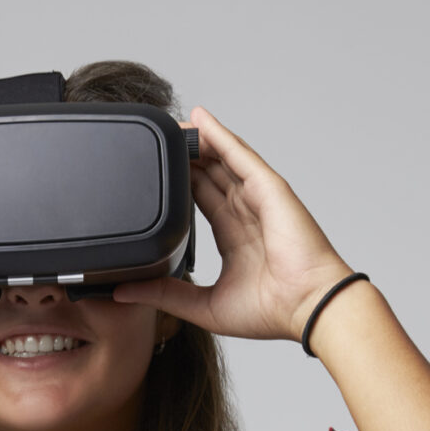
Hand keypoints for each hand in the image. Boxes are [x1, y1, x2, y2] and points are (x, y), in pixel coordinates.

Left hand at [111, 106, 355, 344]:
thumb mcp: (203, 306)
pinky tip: (200, 119)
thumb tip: (123, 292)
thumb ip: (164, 295)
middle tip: (156, 140)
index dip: (179, 184)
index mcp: (234, 237)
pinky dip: (219, 136)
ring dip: (197, 140)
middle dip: (184, 157)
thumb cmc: (272, 311)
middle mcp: (245, 213)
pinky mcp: (268, 188)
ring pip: (221, 158)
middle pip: (208, 174)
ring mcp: (257, 197)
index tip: (154, 174)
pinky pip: (239, 155)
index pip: (200, 200)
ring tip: (171, 124)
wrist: (306, 307)